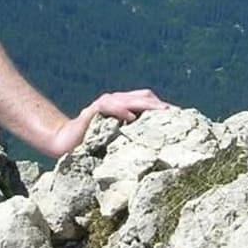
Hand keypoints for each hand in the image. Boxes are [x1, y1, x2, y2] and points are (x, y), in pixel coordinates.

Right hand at [47, 89, 169, 158]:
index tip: (182, 117)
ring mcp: (104, 104)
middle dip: (159, 105)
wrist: (65, 142)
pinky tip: (131, 118)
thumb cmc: (93, 144)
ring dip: (144, 105)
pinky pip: (108, 107)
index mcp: (125, 107)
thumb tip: (161, 150)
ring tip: (160, 112)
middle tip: (176, 115)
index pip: (148, 101)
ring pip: (127, 99)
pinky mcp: (92, 112)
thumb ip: (135, 138)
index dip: (164, 107)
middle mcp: (115, 101)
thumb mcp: (118, 141)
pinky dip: (120, 110)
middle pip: (143, 97)